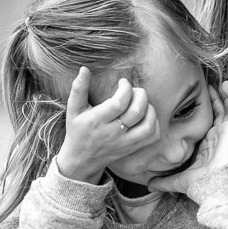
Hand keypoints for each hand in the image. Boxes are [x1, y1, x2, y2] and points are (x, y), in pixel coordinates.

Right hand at [56, 67, 157, 183]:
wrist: (82, 159)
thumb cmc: (78, 129)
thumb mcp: (73, 109)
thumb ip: (79, 88)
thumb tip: (84, 69)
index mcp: (97, 121)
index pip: (119, 103)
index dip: (126, 89)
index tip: (123, 83)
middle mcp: (113, 133)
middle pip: (136, 112)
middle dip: (140, 95)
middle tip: (134, 90)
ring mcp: (126, 142)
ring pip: (148, 125)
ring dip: (149, 108)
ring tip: (140, 102)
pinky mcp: (134, 147)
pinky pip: (153, 136)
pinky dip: (154, 122)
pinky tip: (146, 115)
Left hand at [148, 81, 227, 194]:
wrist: (214, 186)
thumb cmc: (200, 184)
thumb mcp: (176, 180)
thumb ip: (163, 181)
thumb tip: (147, 184)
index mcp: (207, 144)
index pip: (207, 122)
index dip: (202, 110)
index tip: (192, 98)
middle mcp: (218, 135)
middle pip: (218, 111)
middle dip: (213, 98)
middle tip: (204, 83)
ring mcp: (227, 131)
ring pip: (227, 107)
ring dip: (222, 94)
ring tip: (215, 80)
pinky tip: (225, 85)